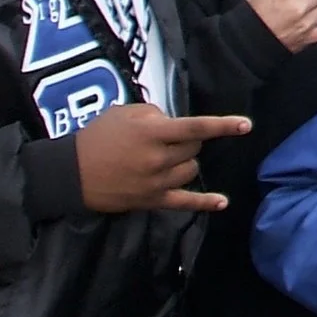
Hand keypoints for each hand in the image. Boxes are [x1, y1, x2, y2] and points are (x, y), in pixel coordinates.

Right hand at [74, 105, 251, 213]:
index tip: (246, 125)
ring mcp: (156, 183)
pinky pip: (184, 203)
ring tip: (163, 159)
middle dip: (186, 142)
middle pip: (194, 149)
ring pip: (191, 170)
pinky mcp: (151, 201)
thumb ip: (156, 115)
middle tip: (164, 140)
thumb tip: (175, 125)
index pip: (195, 128)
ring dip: (185, 162)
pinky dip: (205, 202)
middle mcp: (158, 159)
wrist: (70, 173)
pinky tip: (222, 202)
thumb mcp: (125, 113)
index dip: (223, 126)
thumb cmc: (98, 137)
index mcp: (152, 134)